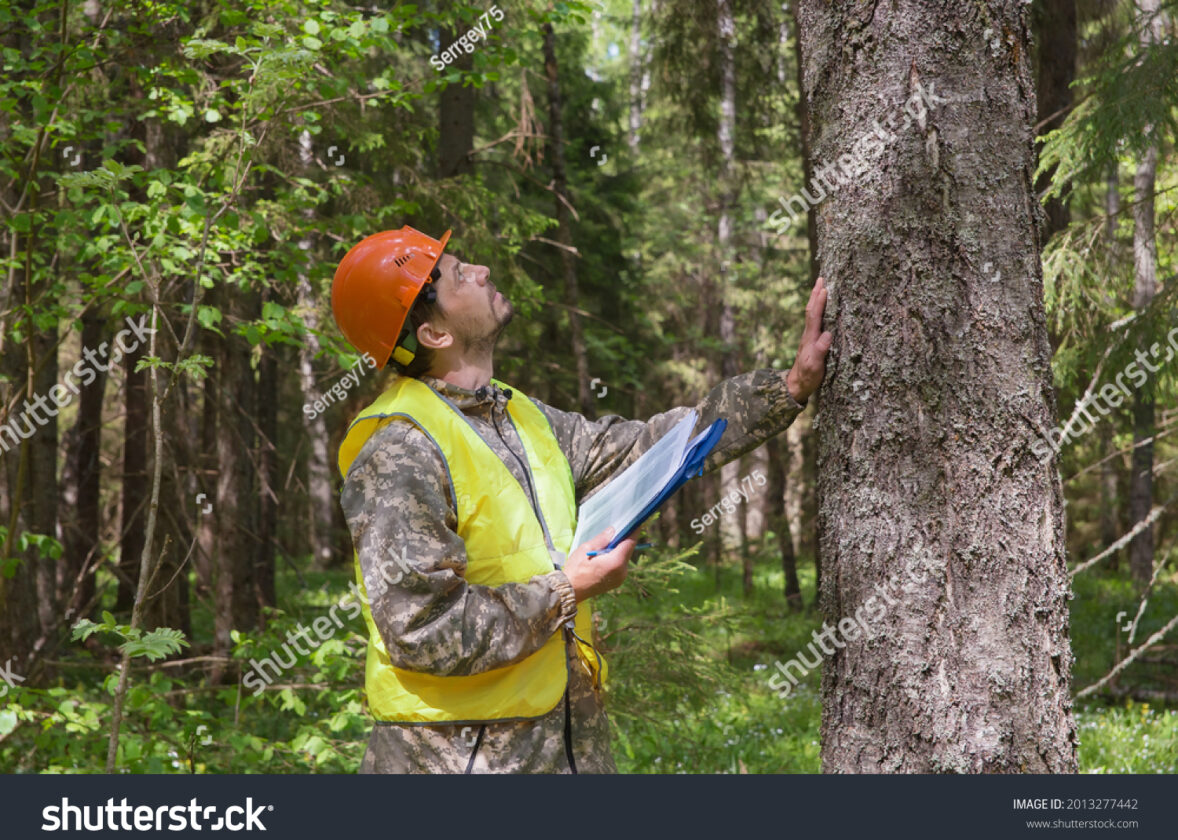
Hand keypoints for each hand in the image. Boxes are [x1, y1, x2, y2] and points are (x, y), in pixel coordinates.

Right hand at [562, 528, 636, 601]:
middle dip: (624, 539)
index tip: (635, 522)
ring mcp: (620, 578)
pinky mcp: (617, 582)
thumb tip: (613, 530)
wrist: (570, 592)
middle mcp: (622, 571)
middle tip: (618, 529)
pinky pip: (620, 566)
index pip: (630, 543)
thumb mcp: (586, 549)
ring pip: (624, 558)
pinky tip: (606, 555)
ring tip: (608, 542)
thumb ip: (602, 539)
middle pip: (628, 550)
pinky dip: (616, 558)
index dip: (633, 531)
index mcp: (616, 562)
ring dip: (619, 549)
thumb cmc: (576, 570)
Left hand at [786, 275, 833, 404]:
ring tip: (821, 287)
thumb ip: (820, 351)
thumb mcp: (815, 366)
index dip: (819, 302)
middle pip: (811, 310)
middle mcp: (809, 334)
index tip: (824, 288)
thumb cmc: (807, 377)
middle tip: (821, 278)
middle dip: (816, 294)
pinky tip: (822, 308)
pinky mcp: (812, 341)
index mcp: (810, 338)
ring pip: (813, 314)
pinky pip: (816, 320)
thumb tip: (827, 334)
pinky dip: (818, 310)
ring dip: (816, 299)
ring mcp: (810, 337)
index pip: (814, 316)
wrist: (796, 385)